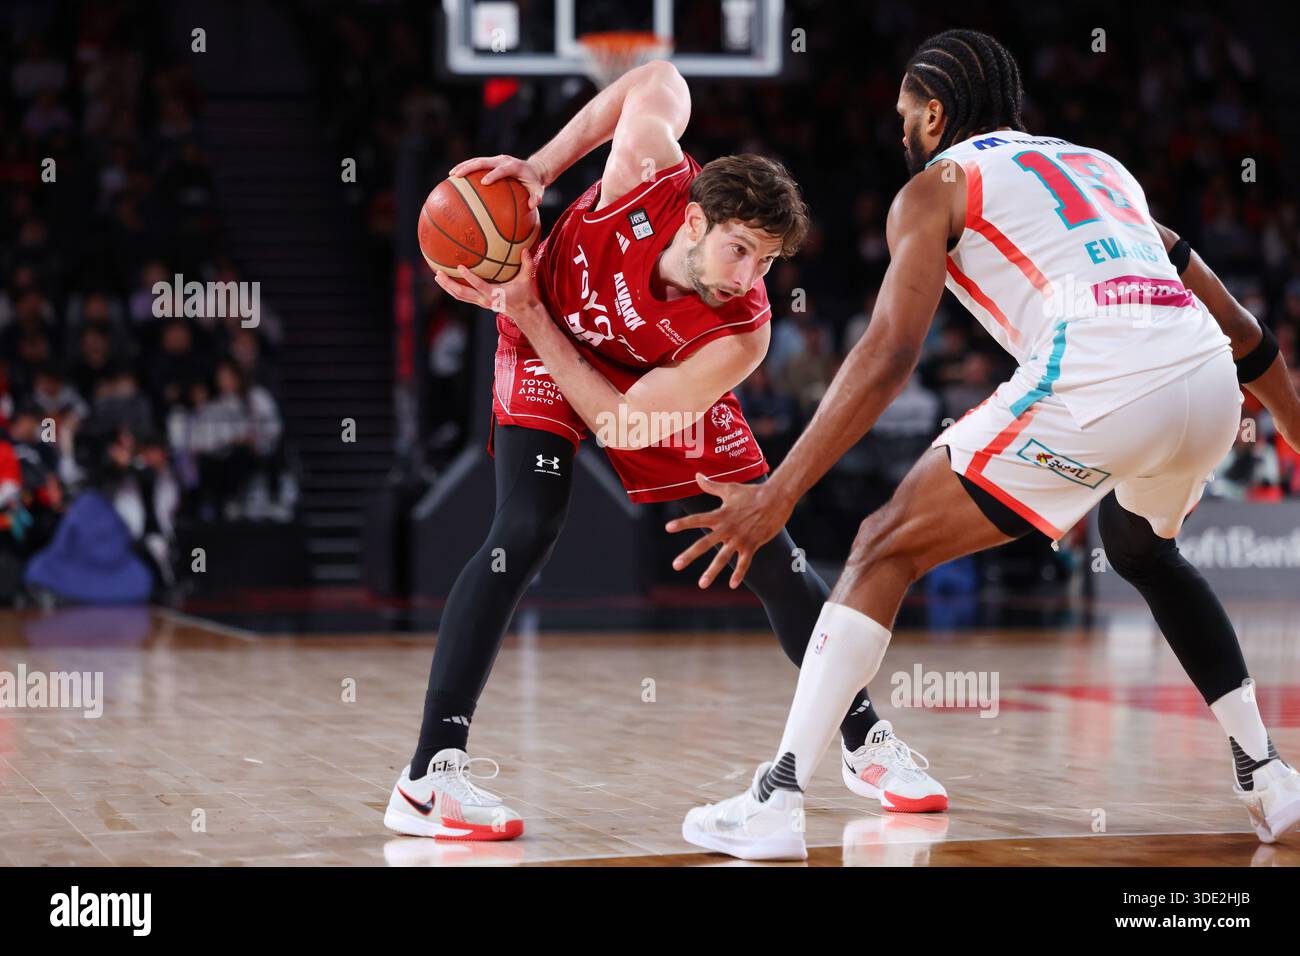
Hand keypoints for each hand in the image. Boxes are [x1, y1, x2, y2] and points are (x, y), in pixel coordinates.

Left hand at [434, 246, 542, 325]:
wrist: (522, 311)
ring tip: (438, 276)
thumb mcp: (526, 279)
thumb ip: (527, 264)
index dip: (469, 277)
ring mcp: (480, 302)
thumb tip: (525, 249)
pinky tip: (446, 280)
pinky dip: (453, 289)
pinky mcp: (478, 301)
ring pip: (459, 296)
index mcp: (494, 294)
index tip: (460, 267)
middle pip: (462, 293)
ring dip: (447, 287)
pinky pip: (462, 296)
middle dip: (449, 284)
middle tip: (439, 273)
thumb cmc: (524, 293)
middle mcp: (484, 299)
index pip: (478, 285)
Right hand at [448, 154, 546, 209]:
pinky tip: (455, 178)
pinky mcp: (491, 161)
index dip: (494, 175)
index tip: (484, 182)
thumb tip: (532, 205)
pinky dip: (465, 168)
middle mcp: (502, 160)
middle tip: (457, 176)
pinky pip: (476, 164)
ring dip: (463, 166)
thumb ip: (537, 197)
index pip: (502, 169)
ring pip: (477, 160)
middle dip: (470, 168)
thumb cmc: (534, 183)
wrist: (533, 168)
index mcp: (513, 166)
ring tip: (451, 175)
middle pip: (483, 161)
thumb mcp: (538, 189)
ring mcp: (495, 159)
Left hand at [664, 475, 794, 588]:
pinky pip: (744, 562)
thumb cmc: (752, 492)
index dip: (683, 523)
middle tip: (676, 565)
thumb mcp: (730, 489)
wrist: (776, 498)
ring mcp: (740, 538)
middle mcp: (727, 528)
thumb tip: (697, 475)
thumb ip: (711, 485)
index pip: (697, 520)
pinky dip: (739, 573)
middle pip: (705, 543)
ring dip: (711, 571)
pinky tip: (732, 585)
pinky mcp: (752, 544)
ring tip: (702, 584)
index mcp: (720, 515)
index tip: (668, 528)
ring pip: (723, 557)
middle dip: (689, 555)